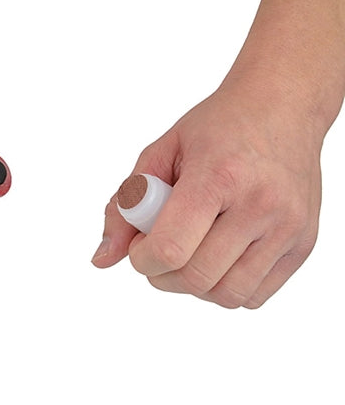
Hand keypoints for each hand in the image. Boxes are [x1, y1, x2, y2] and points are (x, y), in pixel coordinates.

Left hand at [92, 83, 324, 308]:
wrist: (282, 108)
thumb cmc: (218, 128)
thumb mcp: (161, 152)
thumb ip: (125, 205)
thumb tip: (101, 259)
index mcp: (218, 175)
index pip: (171, 248)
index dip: (141, 259)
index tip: (138, 247)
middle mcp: (260, 203)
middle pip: (196, 278)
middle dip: (161, 276)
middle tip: (159, 252)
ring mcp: (288, 226)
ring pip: (227, 296)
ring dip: (193, 287)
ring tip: (189, 255)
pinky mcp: (304, 243)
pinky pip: (255, 296)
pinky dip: (226, 289)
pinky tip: (218, 259)